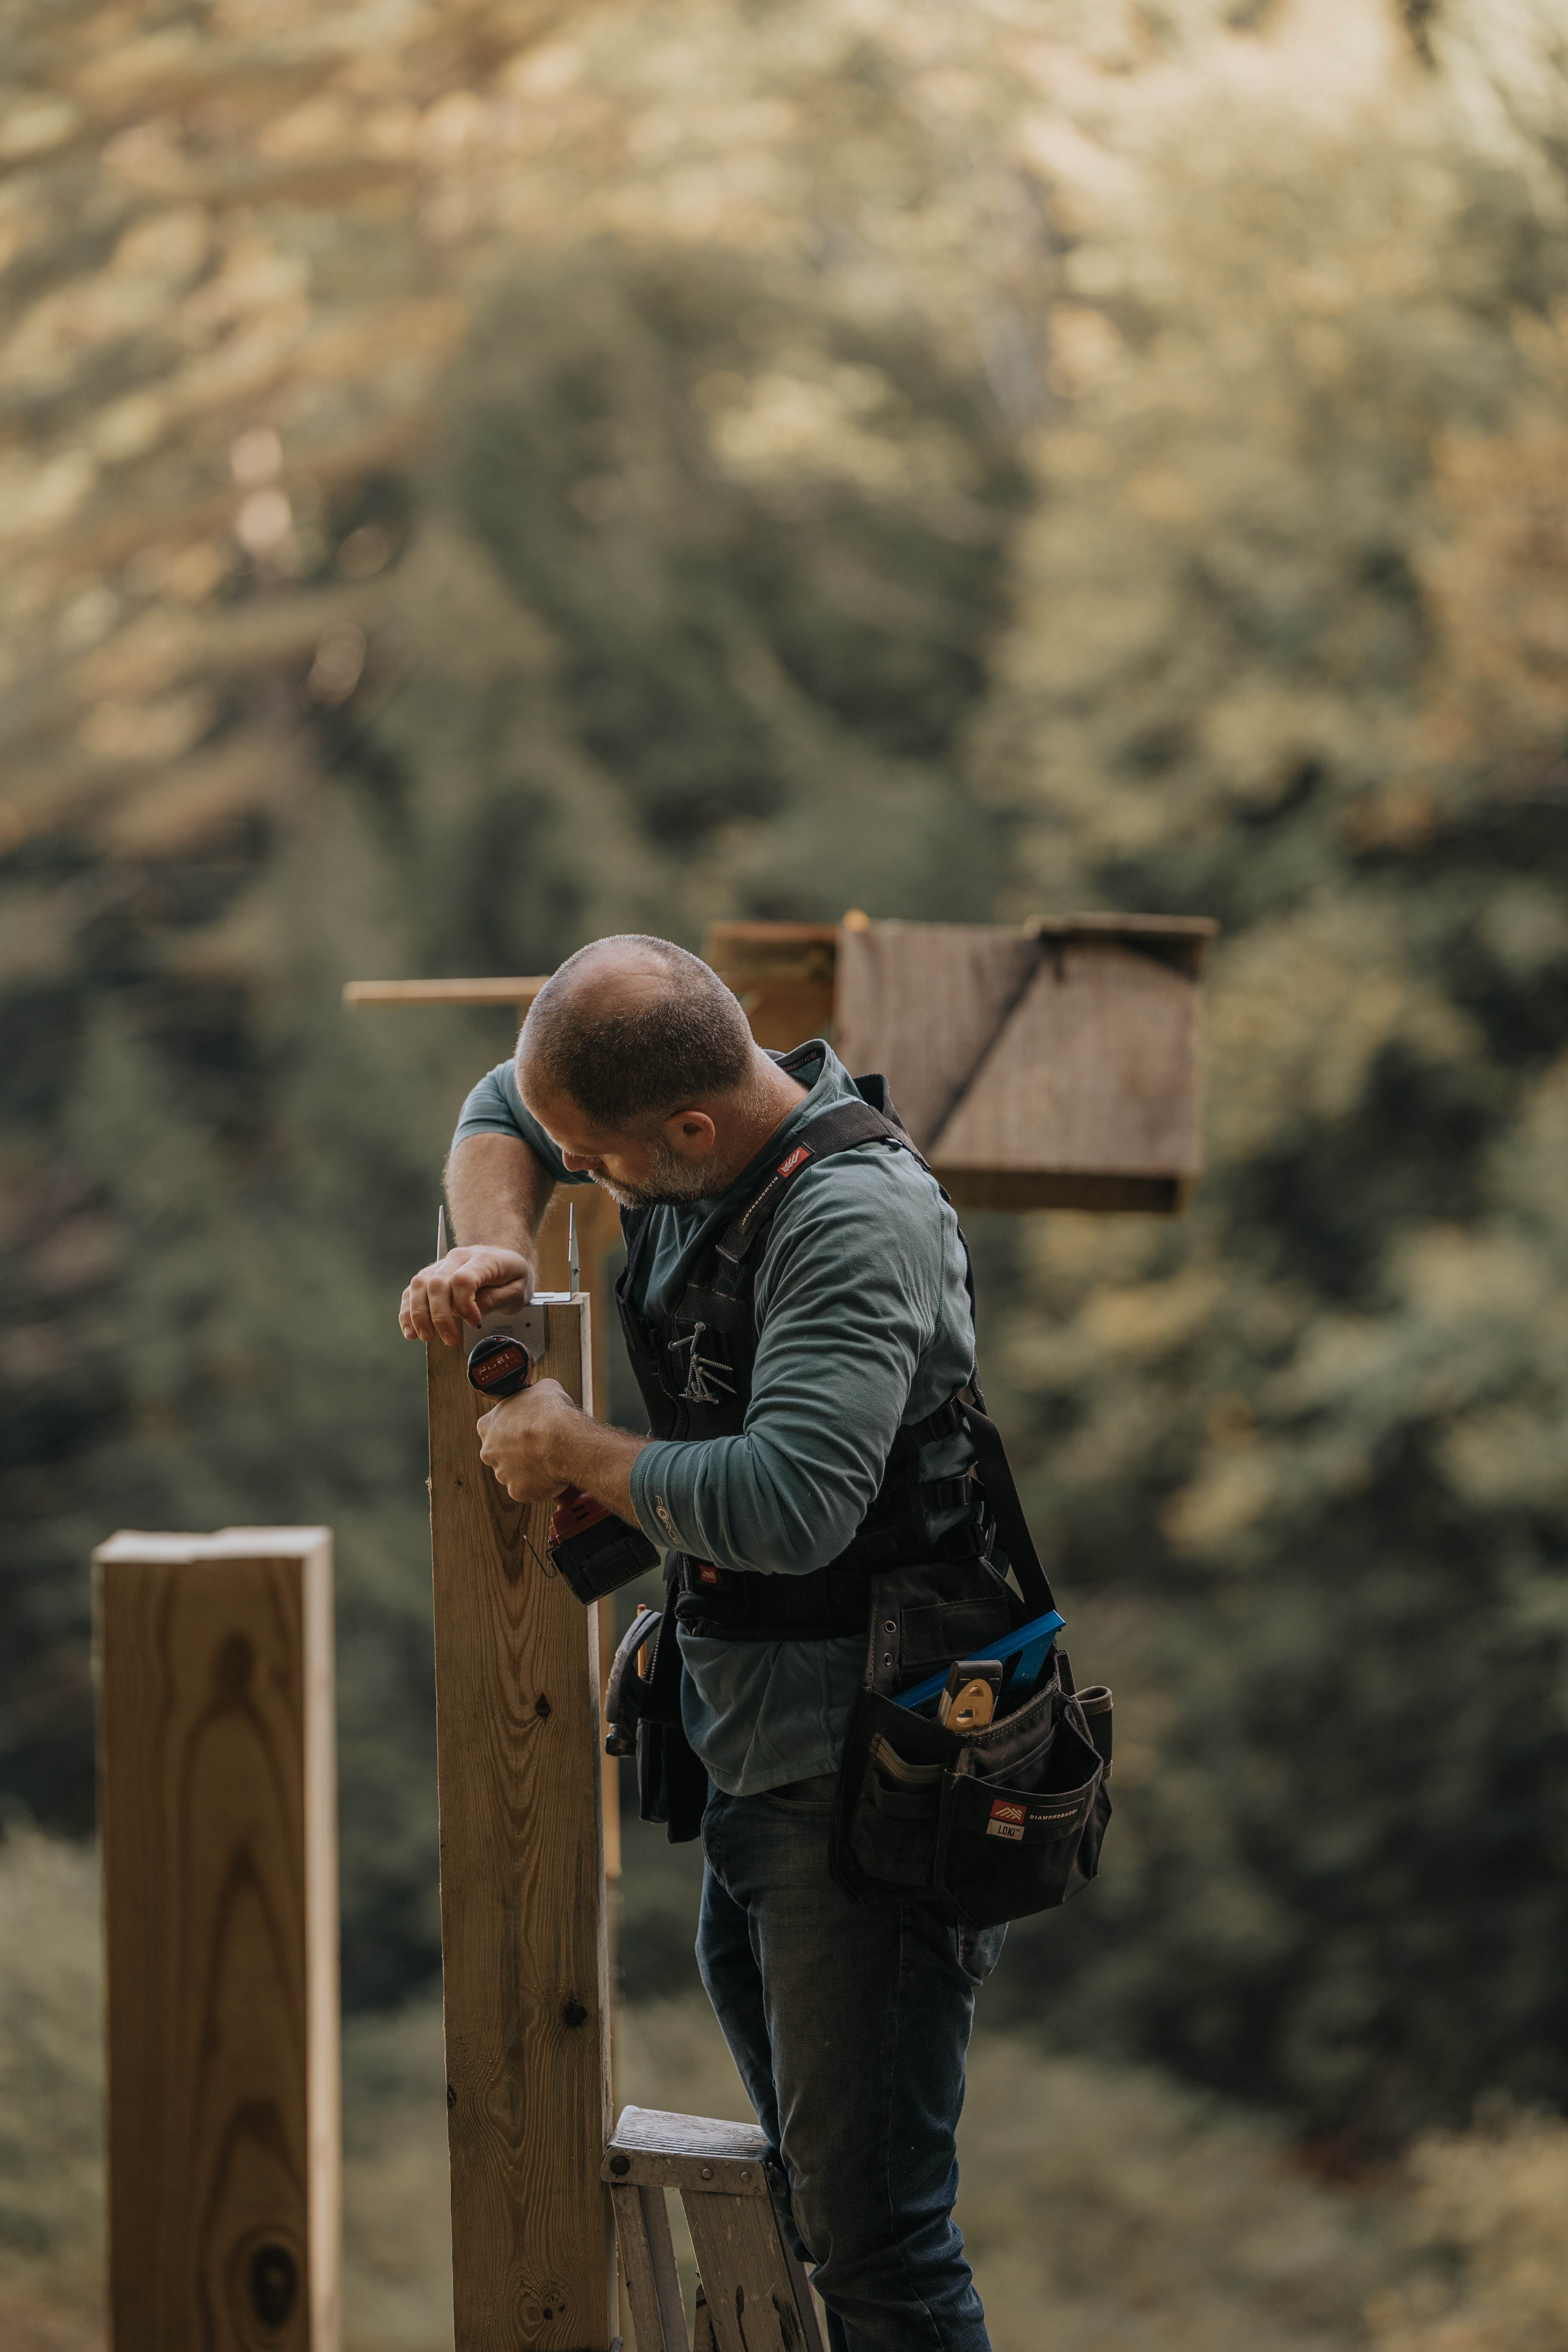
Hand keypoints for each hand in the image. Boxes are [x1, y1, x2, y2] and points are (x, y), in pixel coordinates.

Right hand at [399, 1245, 532, 1345]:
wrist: (502, 1255)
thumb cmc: (511, 1275)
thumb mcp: (518, 1289)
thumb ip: (497, 1299)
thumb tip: (473, 1312)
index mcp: (483, 1259)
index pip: (463, 1279)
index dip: (465, 1305)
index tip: (474, 1321)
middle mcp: (458, 1258)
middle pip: (437, 1283)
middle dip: (439, 1316)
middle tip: (450, 1339)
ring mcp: (441, 1265)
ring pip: (419, 1285)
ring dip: (419, 1314)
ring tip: (426, 1337)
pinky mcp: (430, 1275)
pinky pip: (412, 1290)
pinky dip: (407, 1311)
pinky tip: (410, 1331)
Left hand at [477, 1379, 580, 1502]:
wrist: (564, 1441)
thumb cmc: (551, 1414)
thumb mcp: (543, 1389)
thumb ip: (533, 1395)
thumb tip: (540, 1394)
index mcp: (487, 1425)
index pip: (492, 1425)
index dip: (510, 1425)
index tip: (523, 1425)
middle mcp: (489, 1451)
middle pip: (500, 1452)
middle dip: (517, 1450)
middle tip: (537, 1444)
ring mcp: (502, 1473)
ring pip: (513, 1472)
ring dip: (527, 1468)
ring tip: (548, 1458)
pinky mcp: (517, 1491)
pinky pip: (528, 1488)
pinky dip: (538, 1484)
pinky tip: (551, 1473)